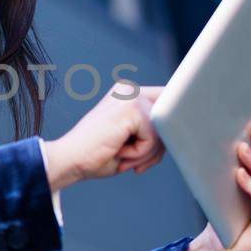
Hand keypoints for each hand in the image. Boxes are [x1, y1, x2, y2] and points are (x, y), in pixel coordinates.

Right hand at [42, 81, 164, 188]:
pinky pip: (154, 138)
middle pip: (170, 118)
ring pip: (163, 131)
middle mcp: (130, 89)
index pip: (167, 104)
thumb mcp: (131, 140)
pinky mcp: (132, 109)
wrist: (69, 160)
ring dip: (147, 153)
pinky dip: (140, 154)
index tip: (149, 153)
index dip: (166, 131)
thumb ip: (154, 131)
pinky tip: (119, 152)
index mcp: (127, 93)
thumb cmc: (96, 155)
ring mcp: (131, 96)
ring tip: (122, 156)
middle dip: (158, 146)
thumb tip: (182, 130)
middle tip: (133, 162)